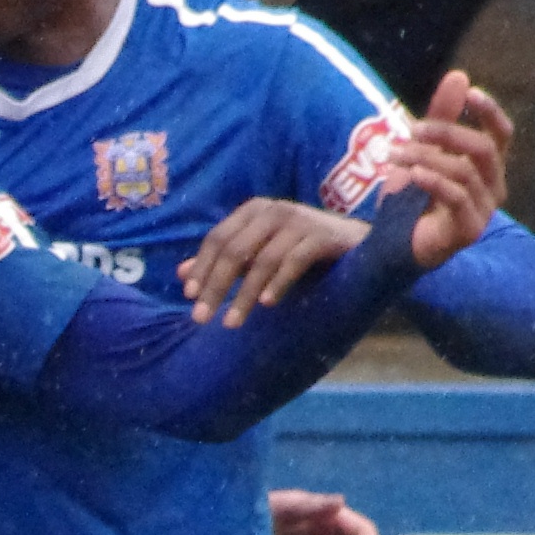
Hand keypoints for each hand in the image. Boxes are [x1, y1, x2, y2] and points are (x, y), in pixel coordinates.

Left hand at [178, 199, 368, 328]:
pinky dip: (278, 283)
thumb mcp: (257, 254)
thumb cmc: (298, 249)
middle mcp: (274, 210)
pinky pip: (295, 261)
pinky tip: (266, 305)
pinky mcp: (324, 236)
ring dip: (243, 296)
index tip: (189, 296)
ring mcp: (301, 221)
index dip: (201, 267)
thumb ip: (223, 261)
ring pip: (262, 260)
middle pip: (234, 250)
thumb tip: (180, 274)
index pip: (217, 238)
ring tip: (231, 324)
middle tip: (200, 318)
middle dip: (215, 287)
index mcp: (254, 211)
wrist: (354, 244)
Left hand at [386, 70, 506, 267]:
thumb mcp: (423, 152)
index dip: (490, 112)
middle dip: (446, 134)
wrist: (393, 247)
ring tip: (395, 155)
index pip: (502, 133)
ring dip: (426, 158)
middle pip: (483, 149)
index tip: (470, 93)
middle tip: (411, 129)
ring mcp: (484, 210)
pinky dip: (434, 182)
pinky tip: (413, 175)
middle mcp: (493, 187)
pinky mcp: (469, 230)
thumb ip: (441, 118)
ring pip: (464, 172)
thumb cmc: (413, 199)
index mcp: (488, 167)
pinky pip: (457, 198)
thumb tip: (459, 76)